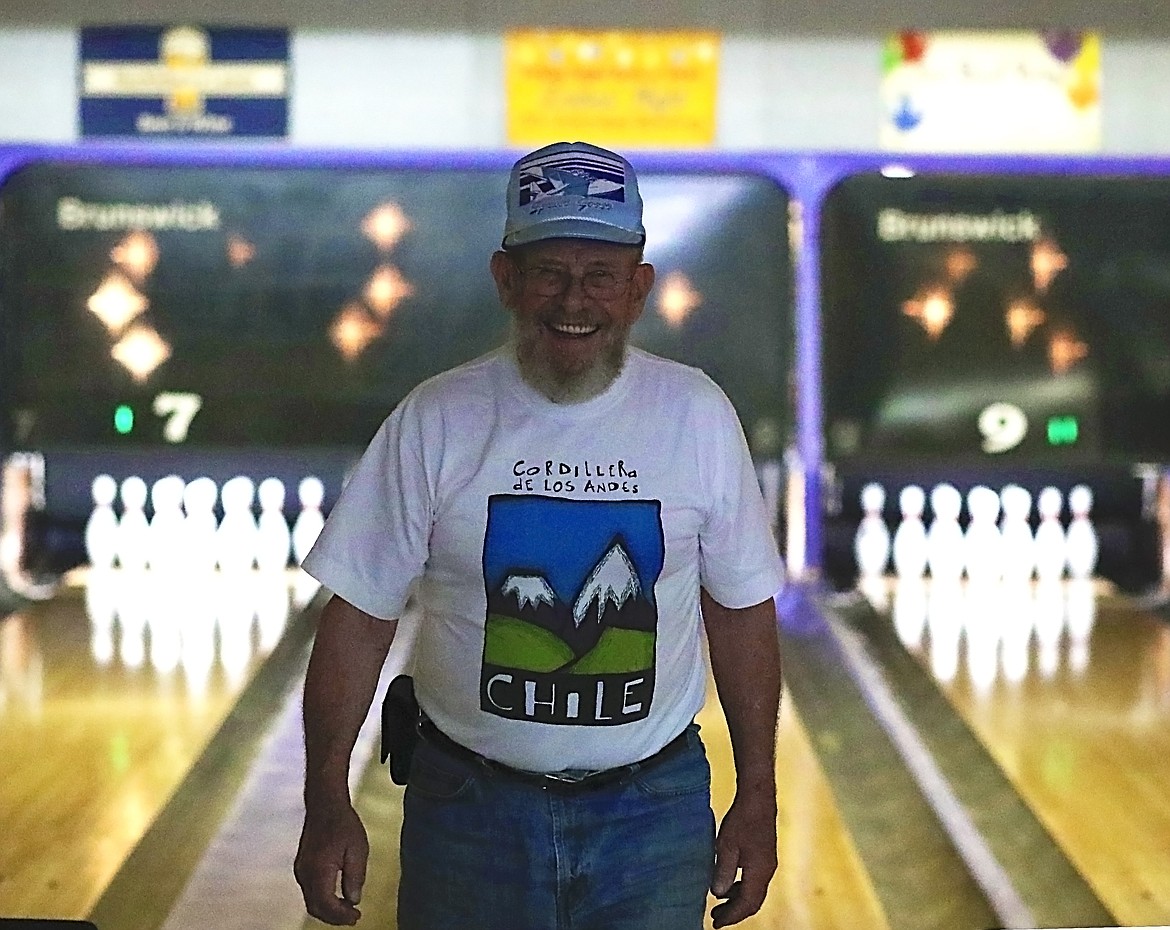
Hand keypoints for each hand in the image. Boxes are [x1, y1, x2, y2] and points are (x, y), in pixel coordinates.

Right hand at [294, 802, 369, 925]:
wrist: (324, 804)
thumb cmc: (342, 823)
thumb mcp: (358, 849)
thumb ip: (355, 877)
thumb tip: (354, 900)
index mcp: (319, 869)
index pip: (327, 905)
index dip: (341, 916)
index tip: (356, 917)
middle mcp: (305, 873)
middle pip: (316, 908)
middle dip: (334, 917)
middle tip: (353, 918)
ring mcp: (301, 870)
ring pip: (311, 902)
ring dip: (328, 910)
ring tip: (348, 910)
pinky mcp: (301, 866)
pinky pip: (309, 891)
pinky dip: (322, 899)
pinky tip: (337, 897)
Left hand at [709, 788, 777, 927]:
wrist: (758, 798)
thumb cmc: (742, 820)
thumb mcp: (726, 847)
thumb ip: (723, 872)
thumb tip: (719, 894)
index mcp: (759, 872)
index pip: (746, 904)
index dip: (731, 916)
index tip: (716, 924)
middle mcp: (767, 871)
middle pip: (753, 901)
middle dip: (735, 912)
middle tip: (716, 918)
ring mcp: (768, 863)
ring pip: (754, 891)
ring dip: (737, 900)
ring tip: (719, 903)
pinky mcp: (765, 855)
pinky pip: (755, 880)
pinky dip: (742, 887)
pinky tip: (729, 883)